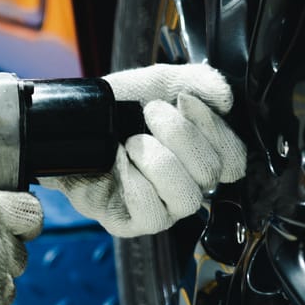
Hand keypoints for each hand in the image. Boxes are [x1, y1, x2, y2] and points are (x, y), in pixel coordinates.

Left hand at [40, 63, 245, 236]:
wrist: (71, 125)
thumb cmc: (117, 109)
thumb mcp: (158, 83)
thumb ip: (197, 81)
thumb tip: (226, 97)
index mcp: (201, 156)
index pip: (234, 158)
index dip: (213, 128)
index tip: (183, 100)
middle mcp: (188, 185)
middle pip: (210, 173)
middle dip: (180, 135)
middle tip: (148, 112)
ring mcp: (163, 208)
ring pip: (187, 198)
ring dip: (158, 161)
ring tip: (131, 141)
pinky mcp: (133, 223)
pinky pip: (153, 216)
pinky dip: (135, 182)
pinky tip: (119, 161)